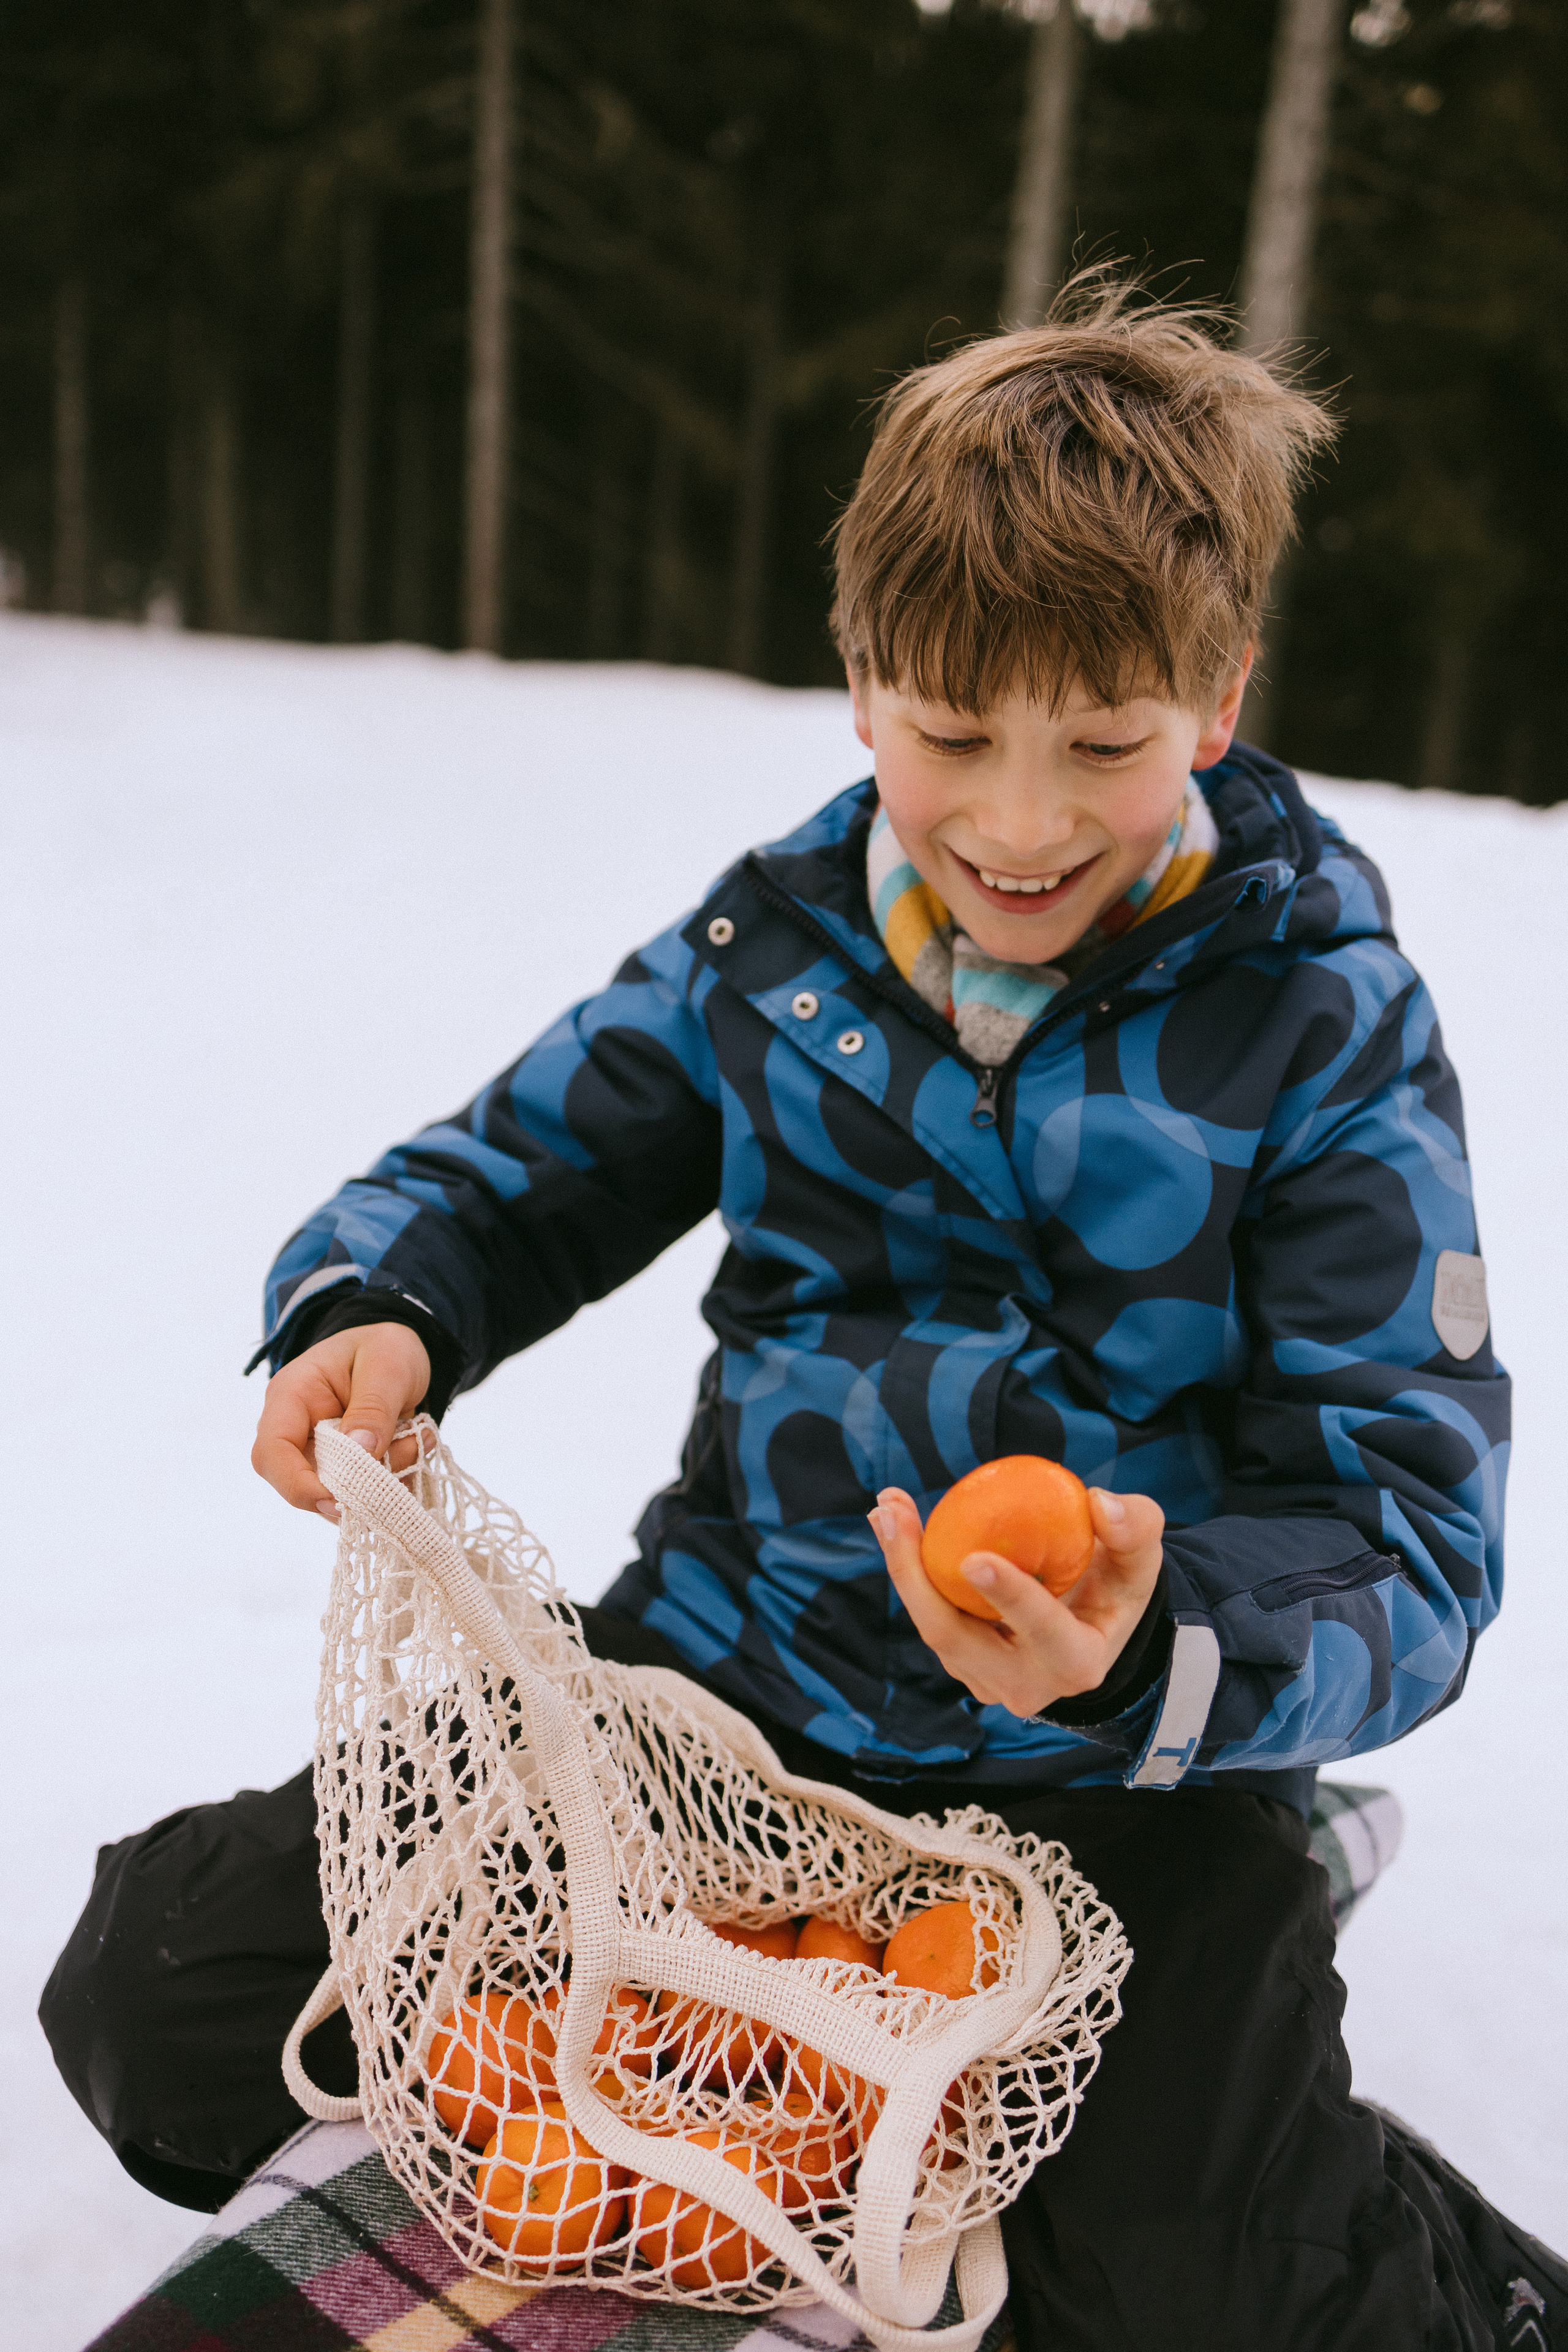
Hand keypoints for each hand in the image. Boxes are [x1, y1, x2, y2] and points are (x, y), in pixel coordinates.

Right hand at [251, 1323, 431, 1519]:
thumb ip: (374, 1407)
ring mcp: (319, 1450)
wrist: (396, 1349)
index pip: (272, 1453)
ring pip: (338, 1493)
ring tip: (416, 1440)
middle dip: (354, 1487)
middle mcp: (297, 1429)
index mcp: (291, 1396)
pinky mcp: (344, 1466)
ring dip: (383, 1481)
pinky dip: (394, 1478)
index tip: (339, 1502)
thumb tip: (361, 1453)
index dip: (298, 1486)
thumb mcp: (387, 1365)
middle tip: (404, 1456)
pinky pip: (364, 1491)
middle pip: (301, 1484)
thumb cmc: (384, 1347)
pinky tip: (416, 1444)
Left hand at [869, 1484, 1164, 1719]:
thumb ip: (1135, 1528)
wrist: (1097, 1627)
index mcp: (1077, 1662)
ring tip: (886, 1506)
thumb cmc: (1119, 1584)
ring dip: (902, 1565)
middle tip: (892, 1514)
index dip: (1010, 1597)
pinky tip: (895, 1522)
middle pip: (956, 1636)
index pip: (1042, 1630)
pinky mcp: (964, 1664)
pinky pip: (930, 1615)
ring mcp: (987, 1681)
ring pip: (933, 1627)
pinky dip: (910, 1569)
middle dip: (915, 1576)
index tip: (975, 1558)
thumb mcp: (1143, 1556)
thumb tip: (1098, 1502)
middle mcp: (1026, 1684)